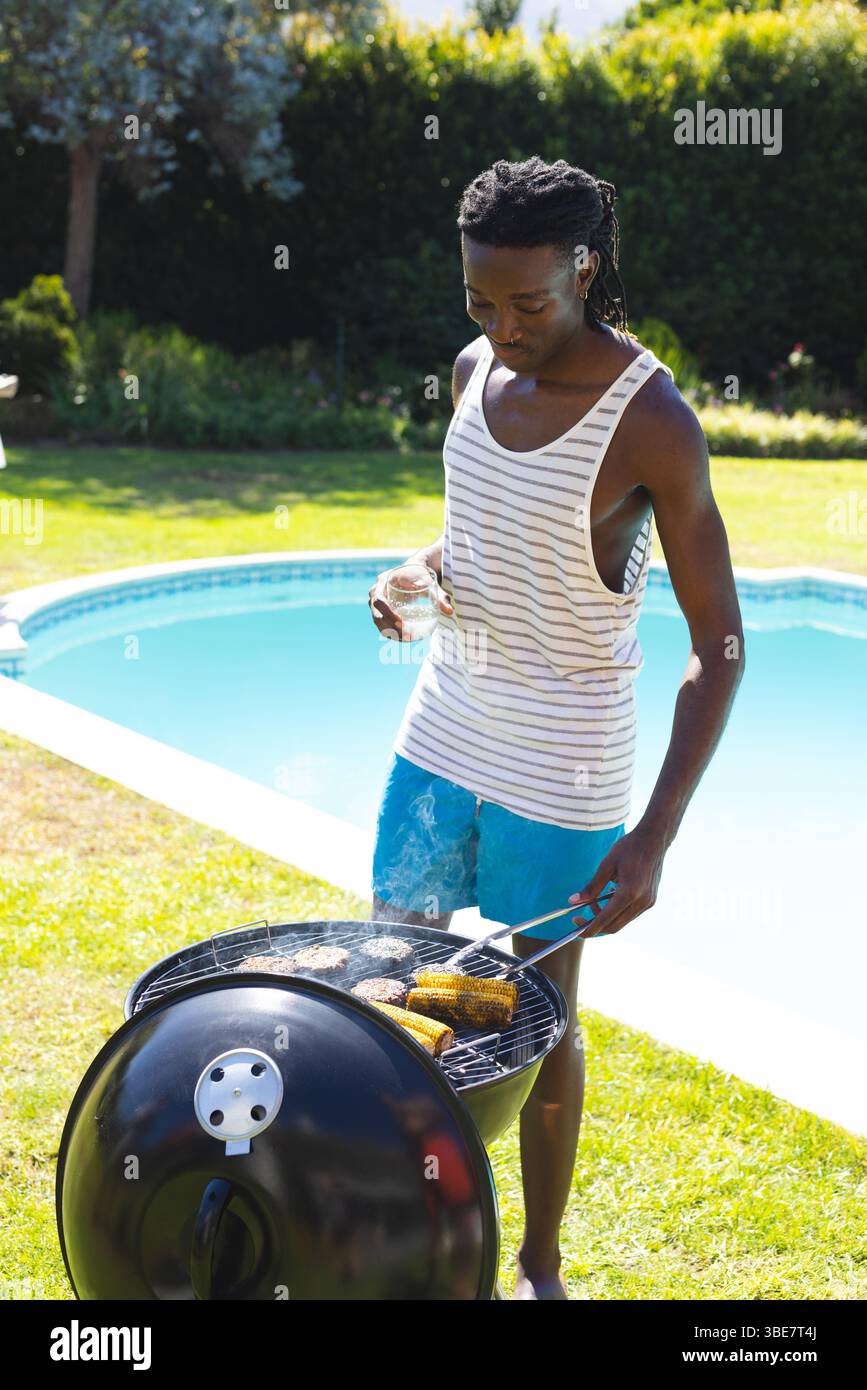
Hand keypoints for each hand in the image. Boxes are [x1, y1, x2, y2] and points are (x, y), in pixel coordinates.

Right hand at [367, 567, 453, 641]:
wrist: (414, 571)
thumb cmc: (421, 574)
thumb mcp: (429, 582)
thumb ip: (439, 596)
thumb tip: (449, 611)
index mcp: (384, 580)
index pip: (379, 600)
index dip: (388, 613)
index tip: (402, 622)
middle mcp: (377, 591)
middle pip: (376, 614)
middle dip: (389, 627)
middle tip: (406, 635)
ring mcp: (377, 601)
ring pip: (377, 621)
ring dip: (389, 633)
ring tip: (407, 639)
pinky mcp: (382, 609)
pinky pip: (381, 623)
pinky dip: (390, 632)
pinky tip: (403, 639)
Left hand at [567, 822, 667, 936]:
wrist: (654, 839)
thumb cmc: (629, 848)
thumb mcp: (606, 865)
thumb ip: (591, 887)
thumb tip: (573, 901)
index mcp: (629, 893)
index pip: (606, 919)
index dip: (590, 928)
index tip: (577, 931)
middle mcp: (641, 902)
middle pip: (615, 926)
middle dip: (596, 925)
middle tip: (580, 917)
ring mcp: (649, 902)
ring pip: (623, 921)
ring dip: (607, 917)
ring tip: (595, 900)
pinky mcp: (651, 900)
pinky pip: (631, 913)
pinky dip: (617, 910)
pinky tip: (610, 894)